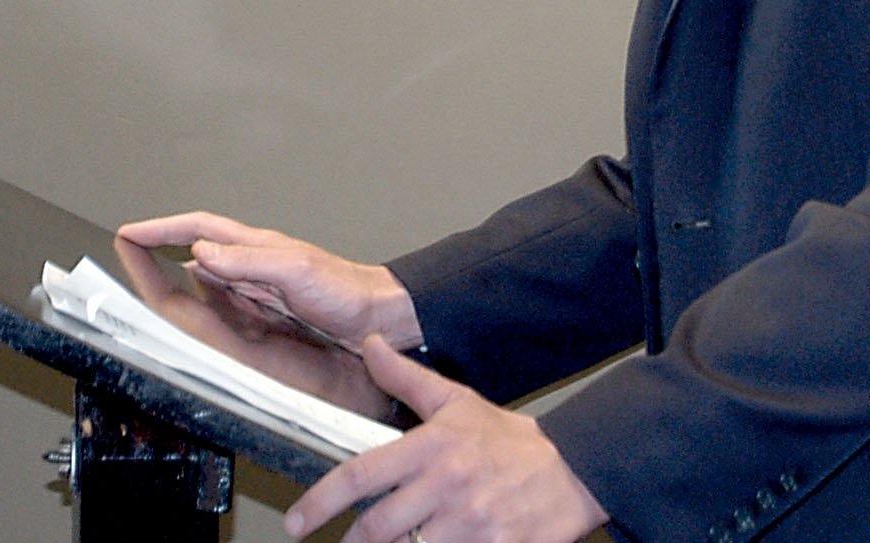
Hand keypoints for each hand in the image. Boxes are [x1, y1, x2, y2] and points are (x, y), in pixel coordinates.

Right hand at [111, 235, 395, 419]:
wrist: (376, 314)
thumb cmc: (345, 290)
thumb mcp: (295, 272)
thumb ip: (249, 262)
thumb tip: (202, 251)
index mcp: (257, 246)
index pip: (200, 228)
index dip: (163, 228)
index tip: (130, 231)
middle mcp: (254, 261)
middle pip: (197, 245)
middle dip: (160, 244)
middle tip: (127, 249)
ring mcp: (259, 282)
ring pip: (206, 270)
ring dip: (175, 268)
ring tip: (145, 272)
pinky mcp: (266, 305)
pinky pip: (222, 295)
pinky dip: (199, 294)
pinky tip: (191, 302)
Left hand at [285, 335, 607, 542]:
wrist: (571, 470)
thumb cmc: (506, 440)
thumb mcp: (456, 402)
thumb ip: (405, 379)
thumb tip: (368, 344)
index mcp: (431, 448)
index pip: (362, 475)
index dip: (322, 502)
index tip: (297, 521)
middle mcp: (446, 486)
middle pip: (377, 529)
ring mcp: (470, 525)